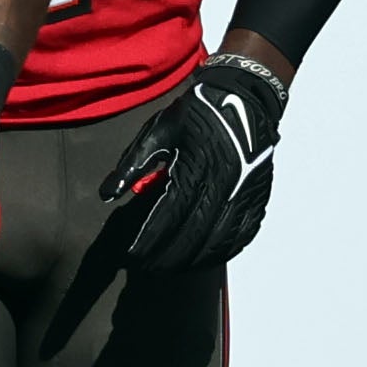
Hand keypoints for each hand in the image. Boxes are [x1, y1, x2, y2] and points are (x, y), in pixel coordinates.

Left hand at [102, 53, 285, 270]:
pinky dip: (224, 250)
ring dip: (194, 260)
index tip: (131, 257)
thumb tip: (107, 195)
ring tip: (170, 269)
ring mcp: (246, 191)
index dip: (149, 240)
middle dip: (167, 257)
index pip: (168, 216)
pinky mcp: (259, 194)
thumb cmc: (196, 113)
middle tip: (146, 270)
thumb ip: (131, 165)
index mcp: (197, 166)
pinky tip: (206, 258)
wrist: (245, 96)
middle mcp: (225, 182)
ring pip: (220, 239)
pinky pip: (244, 232)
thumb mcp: (157, 131)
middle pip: (194, 234)